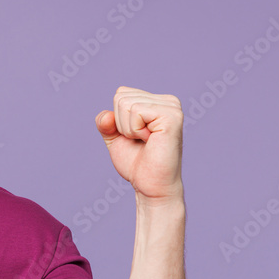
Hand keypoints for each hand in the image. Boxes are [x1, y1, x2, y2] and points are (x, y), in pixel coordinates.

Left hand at [96, 86, 183, 203]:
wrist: (149, 185)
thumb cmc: (136, 163)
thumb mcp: (115, 137)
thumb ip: (106, 122)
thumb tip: (106, 115)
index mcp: (158, 102)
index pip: (121, 93)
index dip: (117, 119)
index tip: (134, 136)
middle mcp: (169, 101)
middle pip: (121, 96)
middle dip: (121, 124)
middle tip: (140, 140)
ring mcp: (172, 107)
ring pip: (126, 104)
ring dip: (128, 129)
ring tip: (146, 141)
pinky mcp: (172, 116)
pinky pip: (136, 111)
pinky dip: (134, 130)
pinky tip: (150, 140)